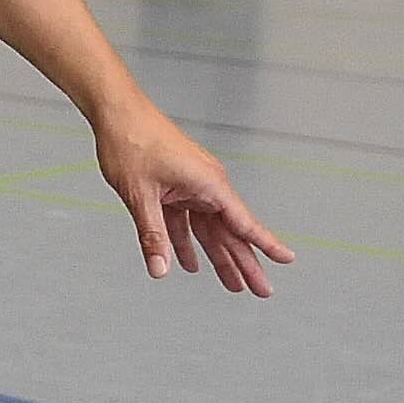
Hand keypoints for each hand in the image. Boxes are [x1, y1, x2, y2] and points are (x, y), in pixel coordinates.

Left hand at [95, 102, 291, 295]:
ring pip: (209, 229)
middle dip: (245, 263)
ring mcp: (192, 185)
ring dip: (218, 257)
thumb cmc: (132, 142)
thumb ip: (153, 235)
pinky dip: (187, 241)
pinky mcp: (176, 186)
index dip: (266, 244)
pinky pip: (187, 220)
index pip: (244, 222)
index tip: (287, 259)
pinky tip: (190, 263)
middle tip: (261, 290)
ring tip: (232, 285)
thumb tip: (159, 269)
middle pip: (230, 232)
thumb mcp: (140, 195)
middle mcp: (207, 185)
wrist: (116, 112)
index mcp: (209, 184)